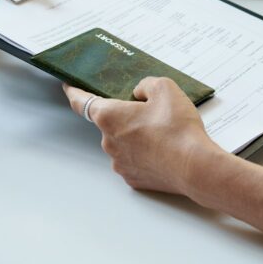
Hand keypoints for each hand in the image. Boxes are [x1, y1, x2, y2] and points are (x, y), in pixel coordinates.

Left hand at [63, 78, 220, 194]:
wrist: (194, 166)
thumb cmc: (177, 129)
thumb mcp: (165, 88)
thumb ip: (146, 84)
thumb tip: (140, 94)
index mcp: (110, 117)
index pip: (82, 102)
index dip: (74, 92)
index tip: (68, 87)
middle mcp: (109, 142)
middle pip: (110, 123)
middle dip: (126, 116)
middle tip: (151, 112)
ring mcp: (120, 163)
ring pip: (123, 142)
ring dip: (136, 136)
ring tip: (164, 133)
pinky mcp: (133, 178)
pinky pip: (134, 160)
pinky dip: (144, 154)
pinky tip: (164, 150)